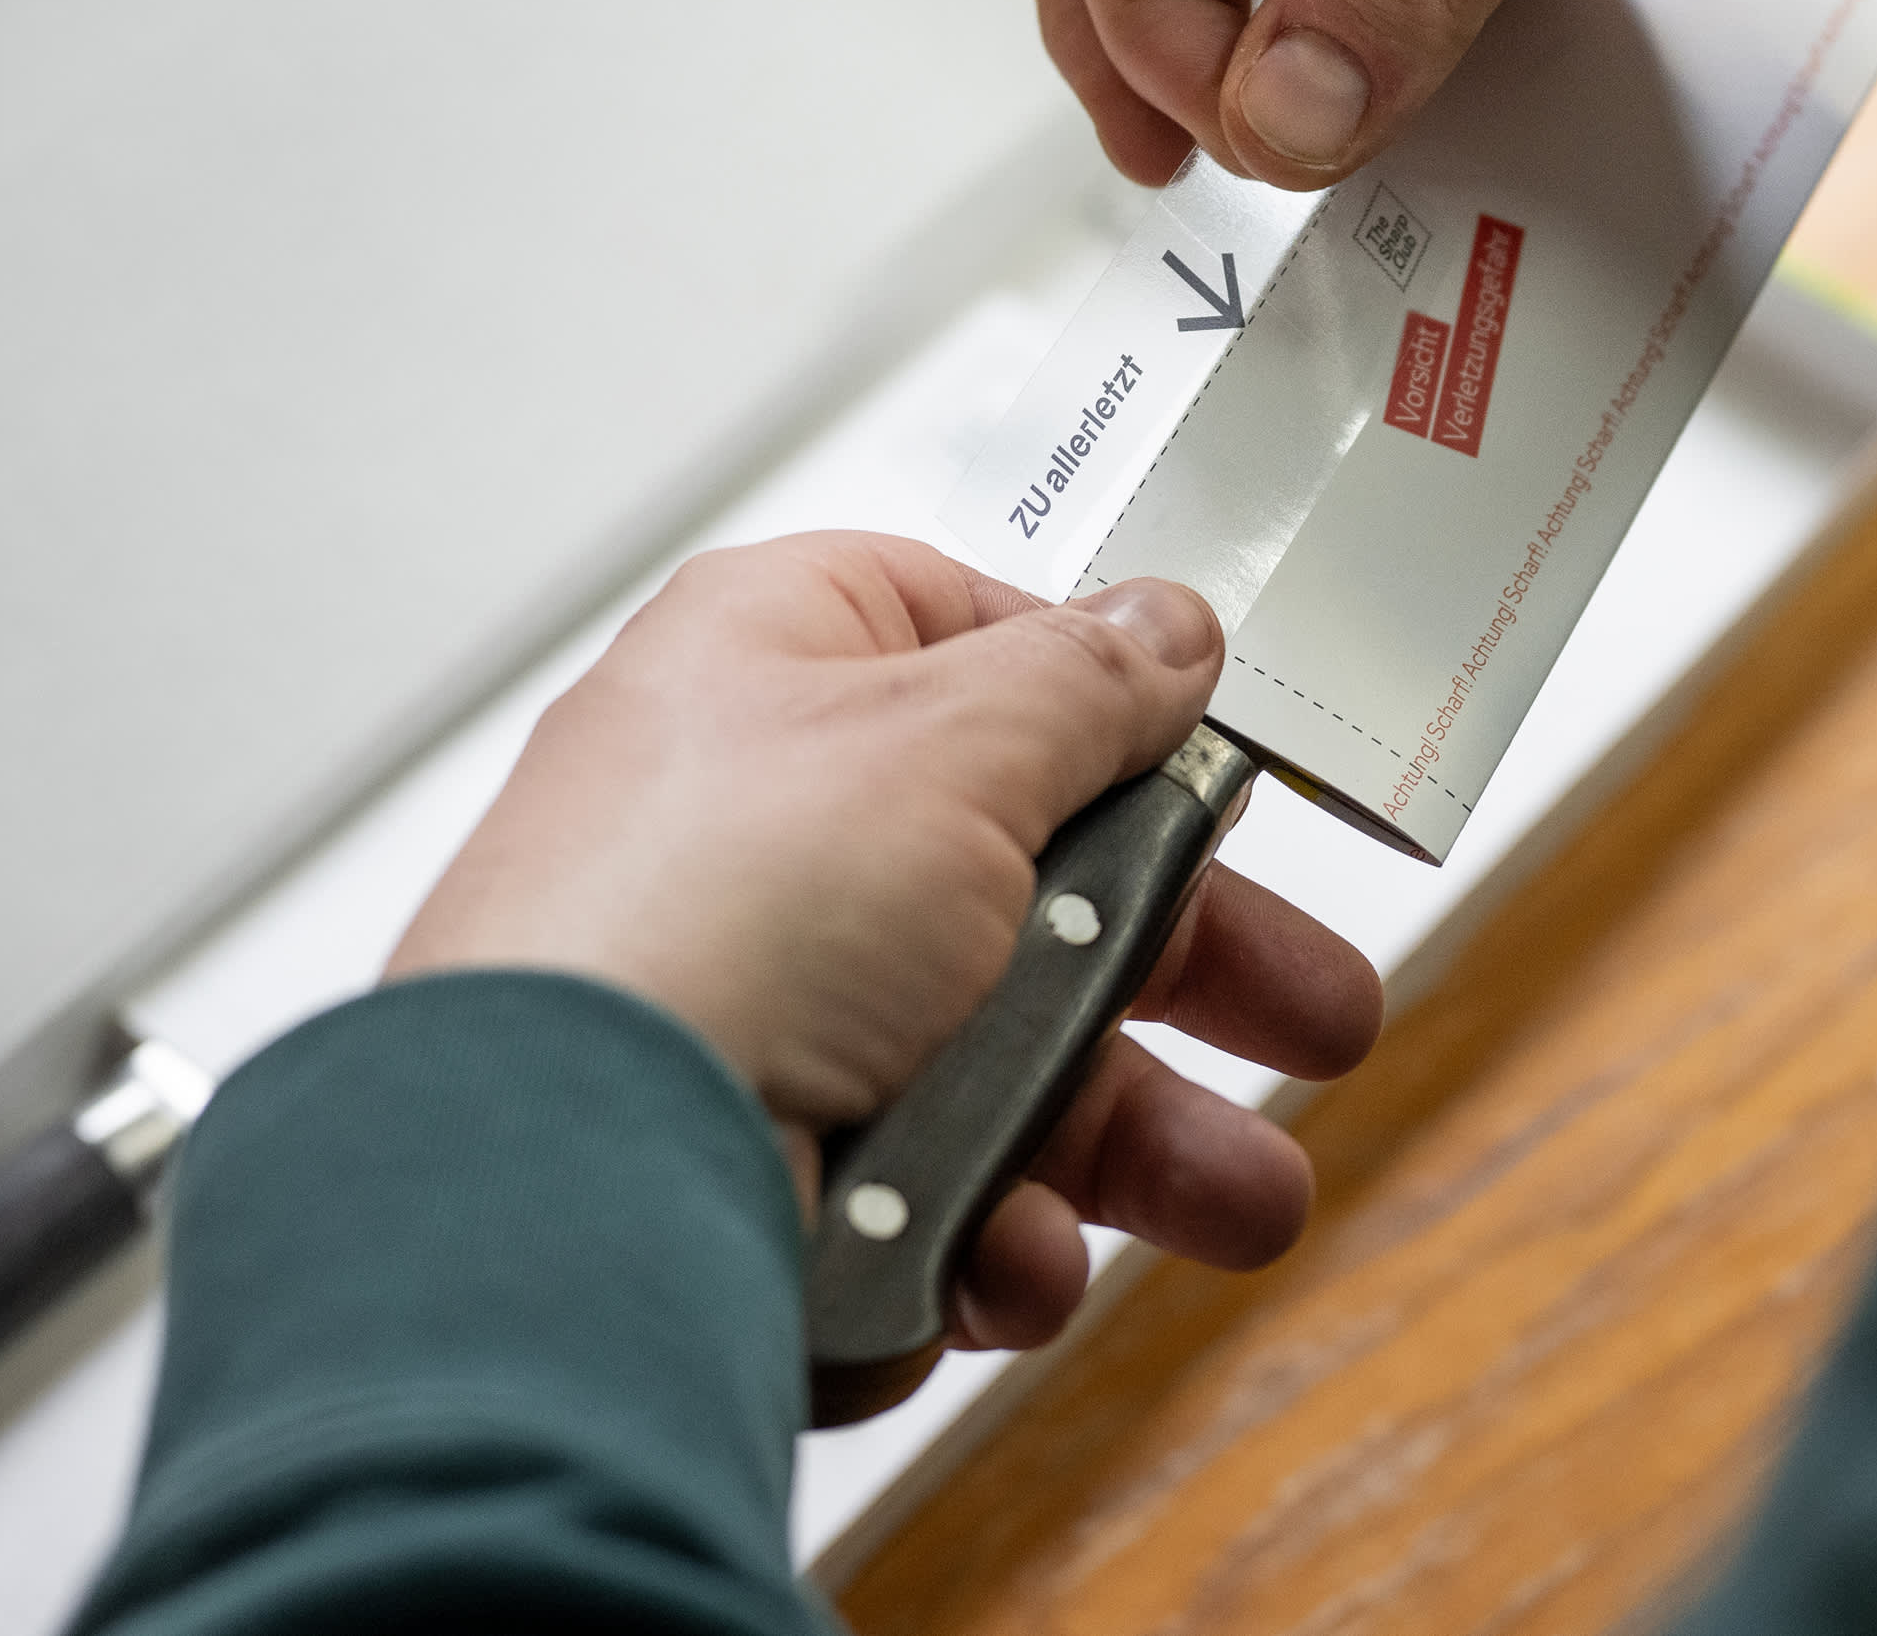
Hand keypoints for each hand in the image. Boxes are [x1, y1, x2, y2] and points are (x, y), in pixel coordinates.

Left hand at [388, 533, 1383, 1349]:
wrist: (563, 1188)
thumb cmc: (703, 918)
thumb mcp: (952, 741)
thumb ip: (1084, 682)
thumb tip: (1164, 626)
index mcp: (777, 670)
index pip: (976, 650)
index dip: (1116, 717)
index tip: (1226, 779)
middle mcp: (763, 832)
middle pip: (1026, 885)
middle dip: (1187, 973)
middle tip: (1312, 1016)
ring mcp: (757, 1009)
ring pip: (998, 1065)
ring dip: (1129, 1138)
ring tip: (1238, 1200)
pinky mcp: (757, 1169)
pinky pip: (925, 1191)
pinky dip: (984, 1231)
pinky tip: (1001, 1250)